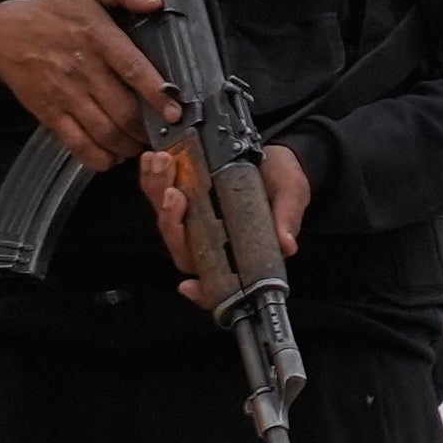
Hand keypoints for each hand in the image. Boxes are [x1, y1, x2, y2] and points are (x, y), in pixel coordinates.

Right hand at [0, 0, 171, 172]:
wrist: (3, 35)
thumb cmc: (55, 12)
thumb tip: (154, 1)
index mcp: (96, 37)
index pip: (132, 69)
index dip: (157, 93)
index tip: (175, 110)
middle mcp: (81, 69)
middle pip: (123, 110)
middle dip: (148, 127)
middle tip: (163, 131)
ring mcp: (64, 95)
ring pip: (106, 133)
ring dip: (130, 144)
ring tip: (142, 141)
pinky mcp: (50, 115)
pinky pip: (79, 145)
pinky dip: (101, 157)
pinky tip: (114, 153)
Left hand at [146, 139, 310, 295]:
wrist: (272, 151)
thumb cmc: (282, 179)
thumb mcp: (291, 194)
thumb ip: (287, 218)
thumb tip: (287, 245)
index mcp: (240, 250)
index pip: (219, 281)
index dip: (202, 291)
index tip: (189, 287)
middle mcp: (212, 239)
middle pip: (181, 246)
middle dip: (171, 220)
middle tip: (174, 192)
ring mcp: (192, 219)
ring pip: (165, 218)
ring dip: (157, 191)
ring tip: (163, 162)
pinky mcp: (181, 197)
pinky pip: (158, 193)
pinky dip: (152, 176)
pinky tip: (152, 159)